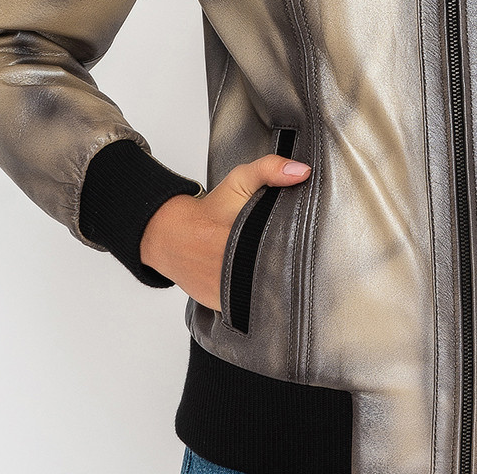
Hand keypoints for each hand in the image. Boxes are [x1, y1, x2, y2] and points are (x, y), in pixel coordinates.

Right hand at [139, 154, 310, 308]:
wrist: (172, 236)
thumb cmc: (212, 208)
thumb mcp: (240, 180)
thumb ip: (270, 169)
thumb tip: (303, 171)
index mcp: (237, 237)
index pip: (281, 250)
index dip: (295, 247)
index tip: (303, 242)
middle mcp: (230, 269)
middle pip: (275, 274)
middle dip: (288, 266)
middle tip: (296, 256)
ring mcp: (225, 292)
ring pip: (263, 295)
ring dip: (274, 286)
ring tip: (282, 272)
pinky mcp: (221, 306)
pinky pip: (248, 307)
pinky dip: (257, 299)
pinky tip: (263, 285)